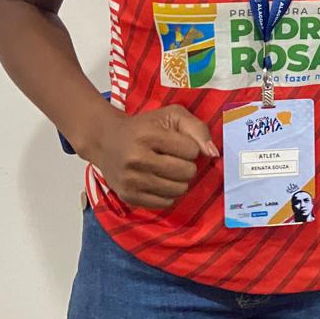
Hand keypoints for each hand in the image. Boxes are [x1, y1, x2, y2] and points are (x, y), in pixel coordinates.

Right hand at [82, 104, 218, 209]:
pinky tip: (159, 181)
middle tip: (174, 158)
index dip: (189, 147)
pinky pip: (165, 203)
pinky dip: (168, 193)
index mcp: (147, 135)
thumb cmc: (144, 126)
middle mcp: (136, 159)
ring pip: (178, 190)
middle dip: (187, 165)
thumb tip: (213, 154)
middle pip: (186, 172)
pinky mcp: (128, 197)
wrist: (105, 141)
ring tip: (168, 170)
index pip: (191, 150)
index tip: (177, 143)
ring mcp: (131, 181)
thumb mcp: (171, 115)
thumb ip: (197, 129)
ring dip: (180, 180)